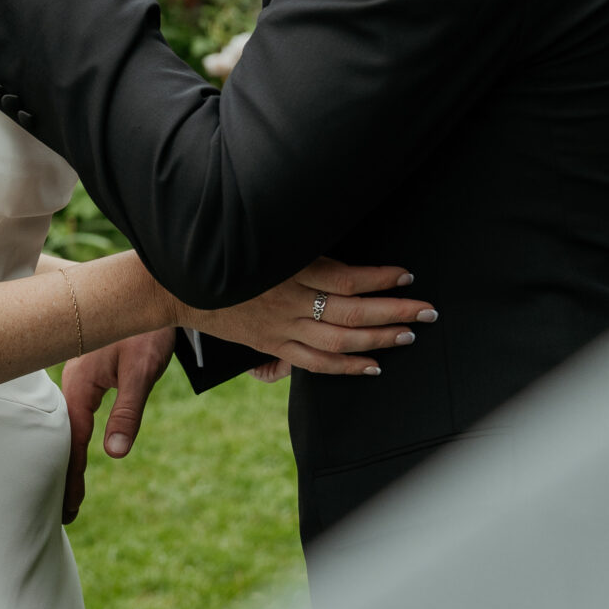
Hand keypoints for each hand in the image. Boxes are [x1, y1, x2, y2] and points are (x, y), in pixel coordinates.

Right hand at [59, 327, 175, 523]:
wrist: (148, 292)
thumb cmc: (145, 329)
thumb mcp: (141, 373)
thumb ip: (128, 413)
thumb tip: (115, 454)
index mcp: (79, 387)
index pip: (72, 444)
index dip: (71, 478)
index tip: (70, 510)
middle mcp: (72, 383)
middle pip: (63, 438)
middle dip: (64, 474)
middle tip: (65, 513)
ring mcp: (77, 377)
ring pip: (67, 424)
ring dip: (67, 455)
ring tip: (67, 487)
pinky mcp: (86, 372)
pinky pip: (74, 412)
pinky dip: (73, 436)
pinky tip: (76, 445)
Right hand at [181, 260, 433, 377]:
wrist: (179, 286)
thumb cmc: (224, 254)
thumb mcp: (264, 242)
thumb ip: (303, 248)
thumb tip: (344, 250)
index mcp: (288, 270)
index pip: (345, 278)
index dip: (379, 279)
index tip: (407, 275)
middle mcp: (288, 301)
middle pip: (351, 312)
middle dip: (394, 311)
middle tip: (428, 310)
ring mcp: (280, 328)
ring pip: (338, 340)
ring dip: (378, 339)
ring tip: (408, 334)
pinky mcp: (272, 345)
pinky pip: (315, 362)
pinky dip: (346, 366)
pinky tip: (373, 366)